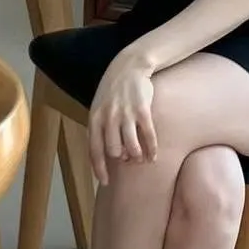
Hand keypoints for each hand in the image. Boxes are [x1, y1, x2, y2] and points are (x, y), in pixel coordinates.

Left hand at [88, 51, 157, 186]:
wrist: (129, 66)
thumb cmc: (113, 91)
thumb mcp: (99, 107)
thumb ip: (99, 128)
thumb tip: (104, 154)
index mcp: (95, 118)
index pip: (95, 150)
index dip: (100, 169)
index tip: (106, 182)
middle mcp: (108, 118)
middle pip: (114, 151)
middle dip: (122, 160)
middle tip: (128, 161)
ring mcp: (125, 114)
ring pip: (131, 147)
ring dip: (137, 157)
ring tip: (141, 160)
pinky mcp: (142, 110)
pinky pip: (148, 136)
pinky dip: (151, 150)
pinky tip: (153, 156)